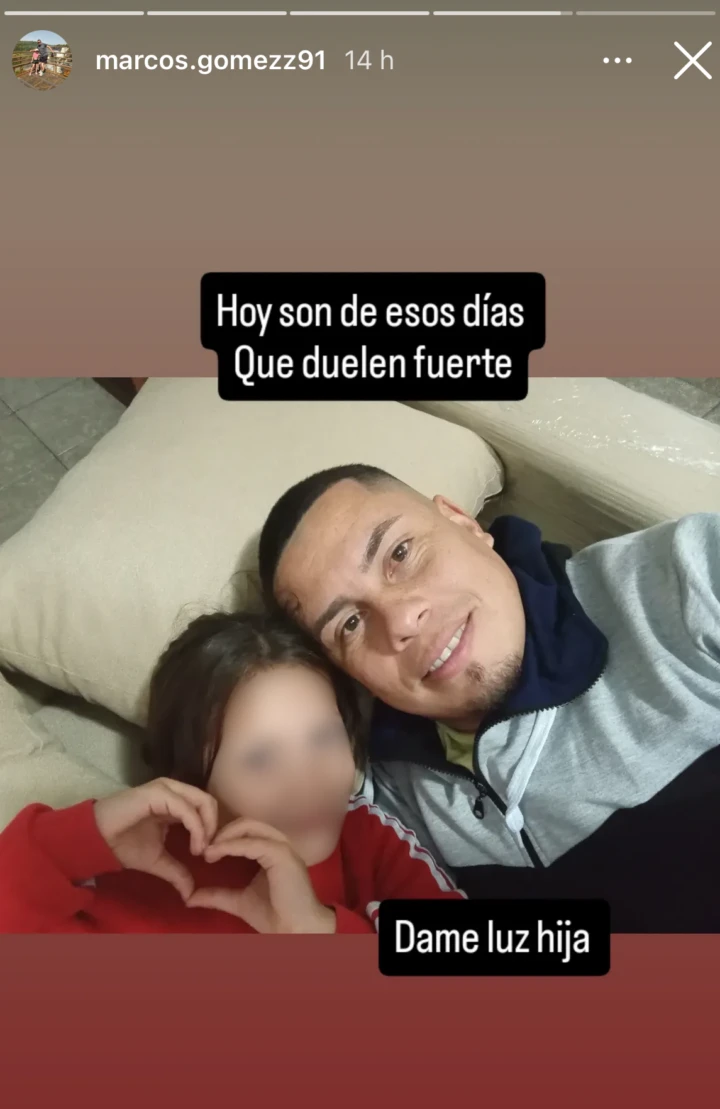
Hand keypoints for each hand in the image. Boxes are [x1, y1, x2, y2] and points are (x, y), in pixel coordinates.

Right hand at [94, 779, 217, 901]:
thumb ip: (177, 872)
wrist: (97, 841)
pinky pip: (186, 808)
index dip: (213, 830)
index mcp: (175, 801)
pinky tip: (194, 847)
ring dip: (207, 828)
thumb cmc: (124, 845)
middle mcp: (173, 790)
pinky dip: (196, 828)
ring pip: (202, 802)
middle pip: (209, 802)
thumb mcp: (157, 860)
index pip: (206, 807)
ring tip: (200, 851)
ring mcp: (166, 789)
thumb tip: (191, 894)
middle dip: (215, 828)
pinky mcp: (157, 793)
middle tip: (208, 853)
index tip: (208, 856)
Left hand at [186, 819, 335, 933]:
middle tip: (203, 847)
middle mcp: (278, 843)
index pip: (246, 831)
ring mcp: (282, 847)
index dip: (224, 836)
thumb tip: (190, 897)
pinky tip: (215, 854)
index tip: (204, 851)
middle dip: (222, 831)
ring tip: (208, 850)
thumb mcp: (238, 901)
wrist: (294, 931)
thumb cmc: (274, 916)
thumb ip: (217, 895)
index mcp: (271, 850)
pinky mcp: (281, 854)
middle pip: (246, 822)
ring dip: (225, 835)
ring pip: (249, 826)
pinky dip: (230, 845)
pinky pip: (252, 843)